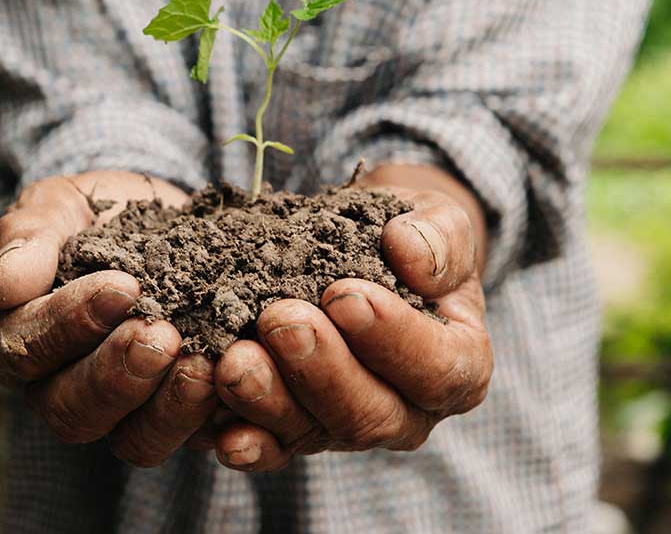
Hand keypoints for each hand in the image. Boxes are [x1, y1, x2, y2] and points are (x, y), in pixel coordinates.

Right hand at [0, 171, 218, 466]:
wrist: (169, 221)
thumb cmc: (98, 213)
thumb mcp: (59, 205)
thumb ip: (29, 237)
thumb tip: (1, 286)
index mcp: (16, 339)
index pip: (24, 348)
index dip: (70, 323)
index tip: (122, 286)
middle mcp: (60, 388)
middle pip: (73, 410)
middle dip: (119, 373)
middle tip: (163, 335)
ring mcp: (121, 411)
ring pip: (131, 439)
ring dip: (167, 407)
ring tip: (202, 364)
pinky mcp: (175, 416)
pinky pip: (188, 438)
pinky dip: (211, 416)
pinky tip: (232, 379)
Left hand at [209, 165, 492, 470]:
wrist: (355, 250)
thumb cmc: (403, 239)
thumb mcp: (436, 222)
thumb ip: (440, 236)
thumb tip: (409, 253)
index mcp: (455, 367)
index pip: (436, 370)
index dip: (393, 340)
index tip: (344, 295)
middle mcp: (403, 412)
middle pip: (368, 414)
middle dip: (320, 370)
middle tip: (280, 321)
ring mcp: (342, 428)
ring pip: (309, 433)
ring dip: (268, 400)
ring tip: (233, 361)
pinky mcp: (291, 433)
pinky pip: (266, 447)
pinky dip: (242, 438)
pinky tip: (215, 426)